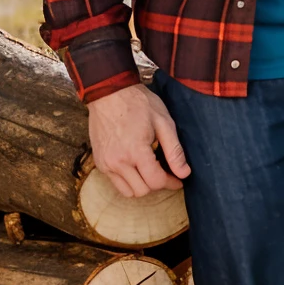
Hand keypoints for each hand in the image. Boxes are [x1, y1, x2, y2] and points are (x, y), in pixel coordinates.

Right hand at [87, 83, 190, 198]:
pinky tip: (136, 166)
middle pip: (143, 191)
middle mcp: (118, 162)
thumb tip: (184, 173)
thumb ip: (174, 151)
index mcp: (135, 152)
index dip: (171, 182)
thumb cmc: (138, 103)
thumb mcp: (163, 123)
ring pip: (128, 192)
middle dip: (157, 184)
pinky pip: (115, 183)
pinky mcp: (99, 162)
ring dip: (142, 185)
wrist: (109, 92)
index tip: (178, 178)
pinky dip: (128, 180)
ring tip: (149, 170)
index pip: (156, 182)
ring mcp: (106, 163)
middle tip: (165, 172)